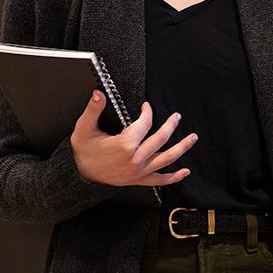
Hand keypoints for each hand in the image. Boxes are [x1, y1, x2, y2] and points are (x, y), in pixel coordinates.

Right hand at [70, 91, 196, 185]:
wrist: (80, 175)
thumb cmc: (83, 151)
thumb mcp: (84, 128)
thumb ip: (93, 109)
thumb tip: (99, 92)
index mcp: (124, 145)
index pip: (144, 124)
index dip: (147, 112)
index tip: (147, 106)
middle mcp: (135, 159)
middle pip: (160, 139)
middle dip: (170, 125)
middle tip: (177, 116)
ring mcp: (139, 172)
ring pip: (166, 159)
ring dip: (182, 147)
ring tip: (193, 138)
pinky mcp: (139, 180)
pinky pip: (160, 180)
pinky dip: (174, 177)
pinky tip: (185, 172)